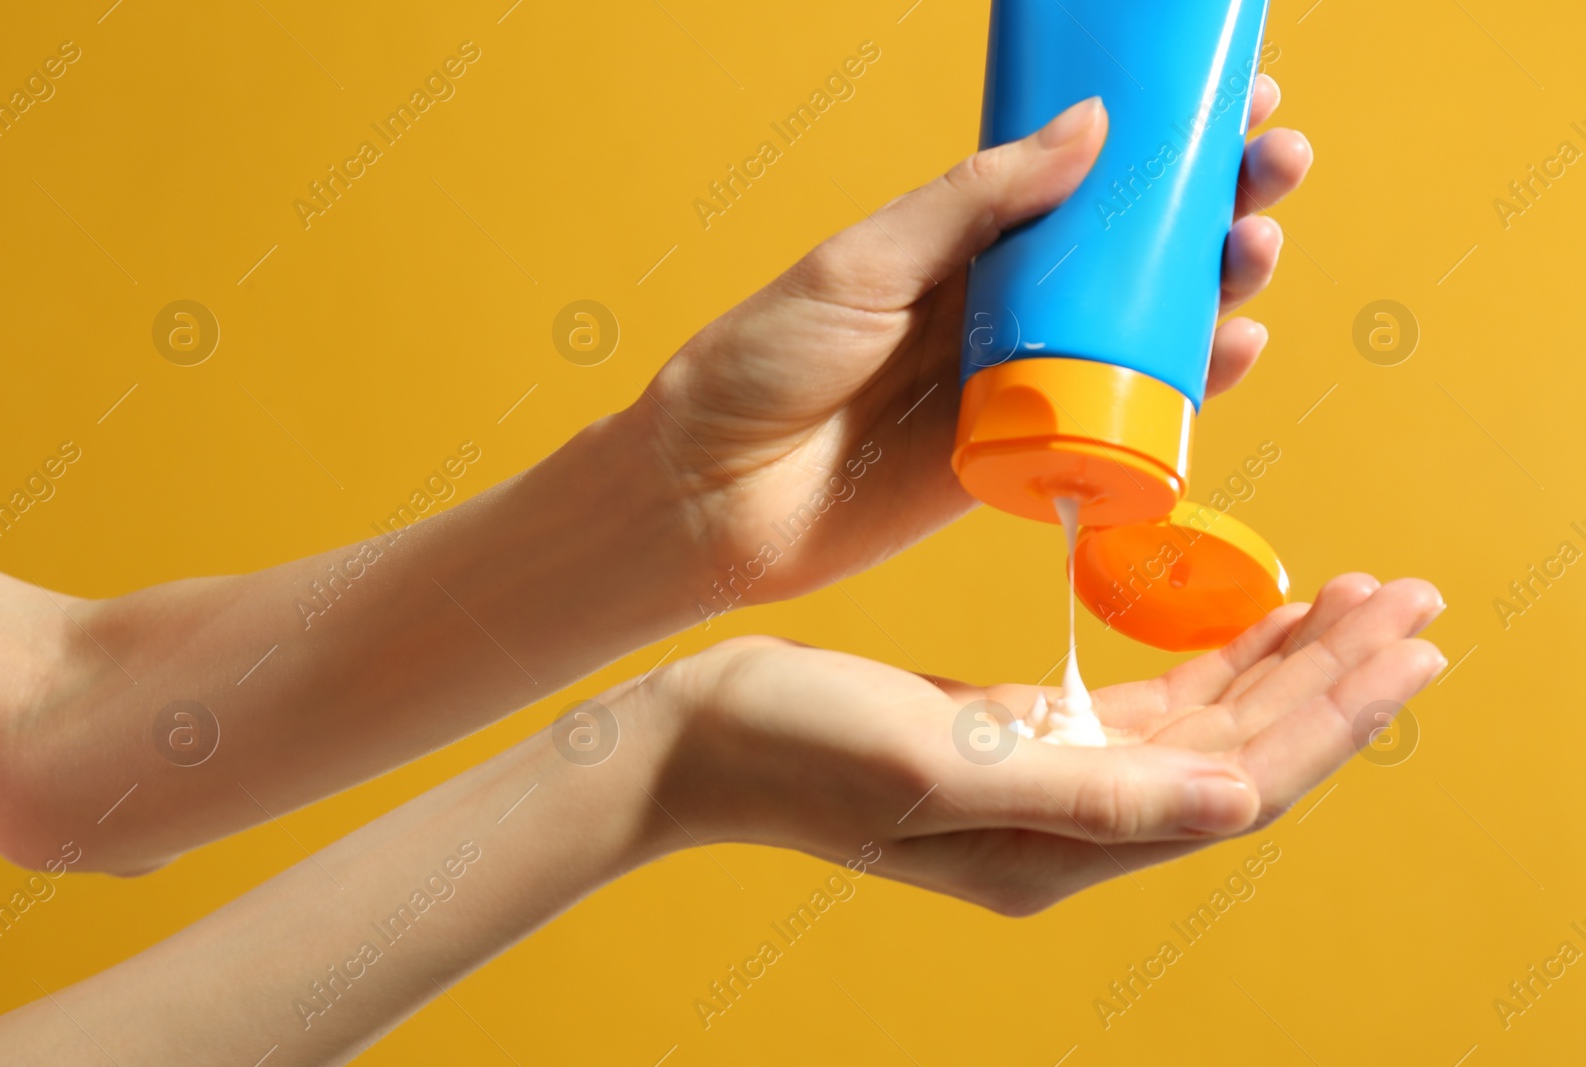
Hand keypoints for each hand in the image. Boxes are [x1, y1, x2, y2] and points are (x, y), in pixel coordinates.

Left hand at [637, 78, 1311, 606]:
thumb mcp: (862, 263)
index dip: (1167, 143)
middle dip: (1215, 206)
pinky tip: (1231, 352)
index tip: (1241, 102)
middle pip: (1136, 252)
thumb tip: (1092, 126)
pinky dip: (1183, 392)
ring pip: (1143, 333)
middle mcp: (1003, 308)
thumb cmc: (762, 366)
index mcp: (963, 244)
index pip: (1086, 180)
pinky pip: (1119, 422)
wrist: (710, 499)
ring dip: (1216, 291)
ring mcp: (1019, 385)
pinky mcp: (1023, 461)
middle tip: (1274, 165)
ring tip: (1258, 246)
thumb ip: (973, 203)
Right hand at [638, 575, 1442, 913]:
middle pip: (1242, 754)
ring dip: (1287, 664)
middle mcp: (1074, 826)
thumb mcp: (934, 764)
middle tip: (1415, 605)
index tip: (1404, 645)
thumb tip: (1235, 799)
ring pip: (1206, 724)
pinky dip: (1211, 654)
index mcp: (1060, 845)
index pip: (1237, 784)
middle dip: (1335, 682)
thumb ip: (1085, 793)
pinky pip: (1150, 702)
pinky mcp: (1026, 735)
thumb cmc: (796, 744)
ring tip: (1361, 602)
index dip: (1330, 719)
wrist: (703, 738)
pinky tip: (1253, 614)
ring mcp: (1053, 782)